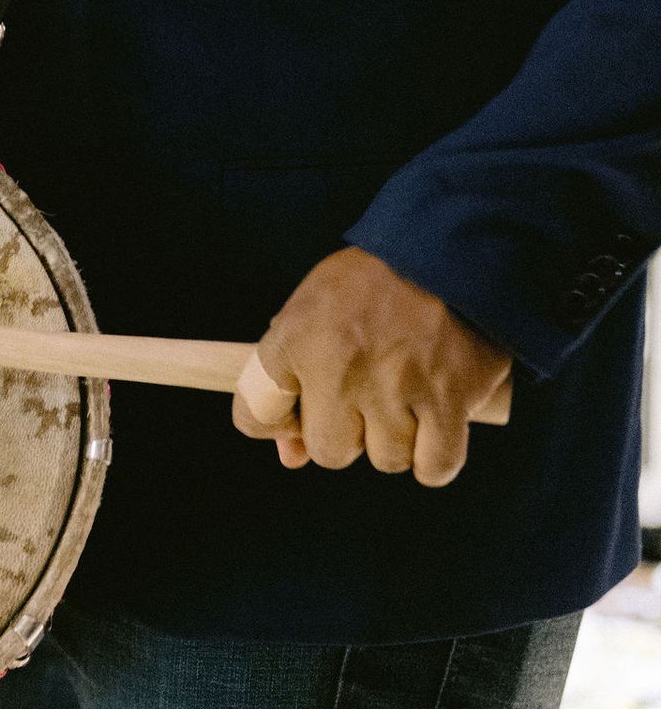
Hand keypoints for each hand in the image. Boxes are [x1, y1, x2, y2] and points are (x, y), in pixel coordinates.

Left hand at [232, 246, 511, 486]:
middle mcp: (341, 369)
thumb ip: (287, 381)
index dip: (279, 424)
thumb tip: (292, 456)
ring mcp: (398, 387)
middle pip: (329, 453)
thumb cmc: (379, 278)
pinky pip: (435, 466)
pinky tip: (438, 426)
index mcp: (298, 339)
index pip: (254, 416)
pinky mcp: (451, 397)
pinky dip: (436, 457)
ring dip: (399, 440)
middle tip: (372, 394)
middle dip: (349, 434)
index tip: (302, 410)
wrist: (455, 241)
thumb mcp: (312, 310)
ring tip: (411, 395)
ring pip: (386, 460)